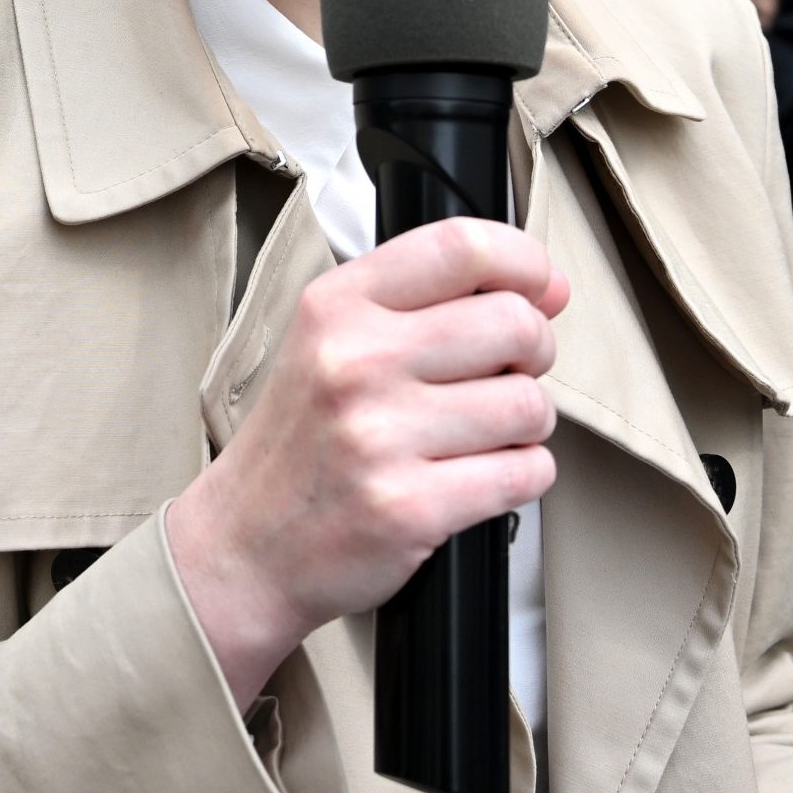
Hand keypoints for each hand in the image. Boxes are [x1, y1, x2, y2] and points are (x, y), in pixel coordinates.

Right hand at [165, 218, 570, 702]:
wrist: (243, 546)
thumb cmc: (302, 443)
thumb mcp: (331, 343)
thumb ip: (427, 305)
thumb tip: (548, 289)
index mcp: (336, 308)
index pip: (462, 246)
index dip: (525, 263)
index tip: (540, 288)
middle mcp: (355, 362)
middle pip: (515, 324)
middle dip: (534, 352)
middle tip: (505, 375)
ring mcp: (380, 437)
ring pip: (530, 405)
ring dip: (526, 425)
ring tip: (480, 434)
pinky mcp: (409, 507)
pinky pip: (525, 474)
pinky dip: (520, 476)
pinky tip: (477, 476)